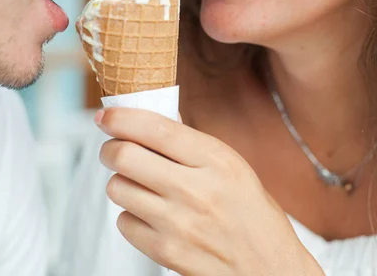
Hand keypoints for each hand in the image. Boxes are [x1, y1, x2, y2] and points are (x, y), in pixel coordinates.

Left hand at [95, 108, 323, 275]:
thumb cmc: (254, 216)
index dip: (122, 118)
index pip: (156, 128)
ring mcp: (178, 223)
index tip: (106, 116)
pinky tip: (150, 215)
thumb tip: (150, 124)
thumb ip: (193, 146)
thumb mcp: (235, 168)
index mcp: (217, 162)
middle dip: (110, 148)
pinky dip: (131, 215)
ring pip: (117, 188)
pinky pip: (124, 222)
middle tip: (114, 150)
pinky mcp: (165, 251)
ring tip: (140, 186)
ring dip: (122, 182)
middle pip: (124, 156)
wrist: (269, 269)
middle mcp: (195, 190)